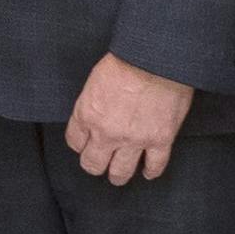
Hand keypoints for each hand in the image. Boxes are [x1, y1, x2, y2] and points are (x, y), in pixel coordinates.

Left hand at [63, 53, 190, 183]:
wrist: (156, 58)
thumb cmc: (127, 60)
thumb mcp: (96, 80)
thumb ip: (93, 103)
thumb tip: (96, 114)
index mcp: (87, 114)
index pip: (75, 142)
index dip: (80, 145)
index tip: (85, 144)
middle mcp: (107, 132)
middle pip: (93, 163)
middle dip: (95, 165)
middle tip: (99, 164)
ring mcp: (134, 139)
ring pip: (120, 172)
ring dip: (118, 175)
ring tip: (118, 175)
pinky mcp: (160, 140)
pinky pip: (154, 165)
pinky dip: (150, 171)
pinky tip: (147, 172)